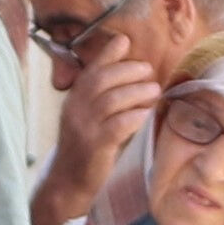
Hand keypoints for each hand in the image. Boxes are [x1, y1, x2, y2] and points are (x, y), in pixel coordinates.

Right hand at [51, 44, 160, 201]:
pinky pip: (117, 125)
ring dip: (137, 92)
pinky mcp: (95, 147)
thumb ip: (104, 98)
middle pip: (102, 79)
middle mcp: (76, 110)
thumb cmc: (87, 148)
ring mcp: (84, 128)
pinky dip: (134, 117)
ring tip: (155, 91)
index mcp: (74, 99)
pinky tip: (146, 115)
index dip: (108, 53)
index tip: (125, 41)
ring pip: (111, 100)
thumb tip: (136, 78)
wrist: (68, 183)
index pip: (91, 70)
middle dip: (128, 70)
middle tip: (148, 71)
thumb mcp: (89, 118)